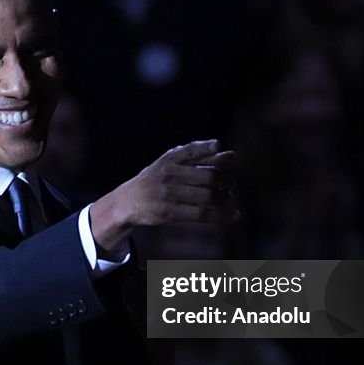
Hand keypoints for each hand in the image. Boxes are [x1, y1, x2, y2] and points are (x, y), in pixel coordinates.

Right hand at [90, 140, 238, 252]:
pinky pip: (202, 215)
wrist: (129, 200)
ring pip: (207, 197)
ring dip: (225, 198)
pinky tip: (234, 215)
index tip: (221, 149)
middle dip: (226, 180)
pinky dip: (221, 216)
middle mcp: (169, 174)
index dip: (206, 148)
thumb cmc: (159, 178)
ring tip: (229, 198)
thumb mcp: (171, 162)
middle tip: (230, 182)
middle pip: (208, 177)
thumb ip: (199, 157)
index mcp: (170, 158)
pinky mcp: (170, 213)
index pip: (191, 150)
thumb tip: (233, 157)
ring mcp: (169, 194)